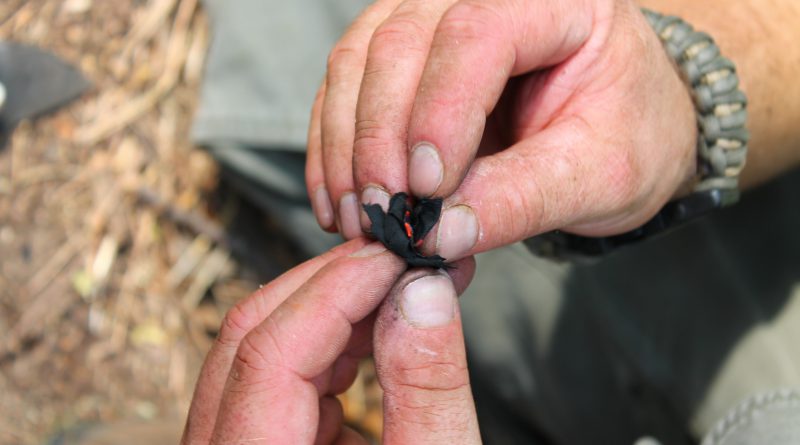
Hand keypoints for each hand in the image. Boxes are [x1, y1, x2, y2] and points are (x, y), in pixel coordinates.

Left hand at [181, 239, 480, 443]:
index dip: (337, 291)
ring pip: (258, 351)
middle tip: (399, 259)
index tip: (396, 257)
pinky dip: (327, 349)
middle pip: (251, 339)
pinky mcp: (253, 442)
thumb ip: (427, 388)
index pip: (270, 354)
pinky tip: (377, 335)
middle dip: (331, 287)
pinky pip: (272, 378)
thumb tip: (423, 292)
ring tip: (399, 290)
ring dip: (331, 312)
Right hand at [306, 0, 696, 259]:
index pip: (478, 36)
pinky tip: (341, 199)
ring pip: (359, 59)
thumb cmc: (626, 136)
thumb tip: (439, 234)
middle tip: (384, 216)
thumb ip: (523, 200)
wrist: (620, 127)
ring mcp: (433, 16)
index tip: (426, 189)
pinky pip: (347, 84)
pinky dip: (336, 145)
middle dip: (380, 137)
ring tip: (360, 217)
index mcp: (557, 2)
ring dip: (347, 145)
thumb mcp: (600, 176)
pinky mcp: (402, 52)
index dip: (441, 111)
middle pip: (401, 42)